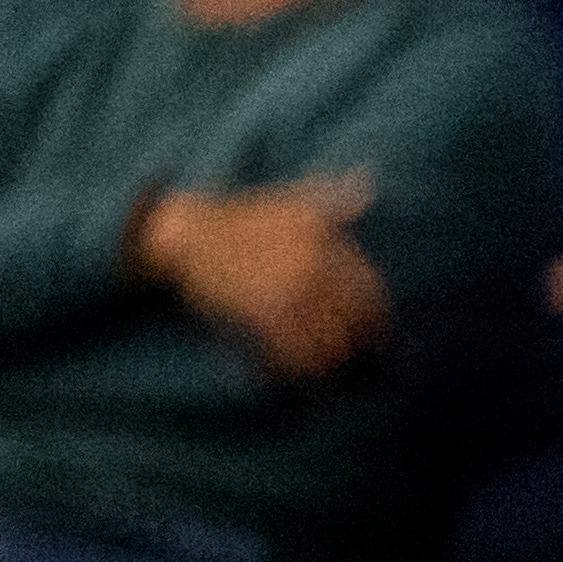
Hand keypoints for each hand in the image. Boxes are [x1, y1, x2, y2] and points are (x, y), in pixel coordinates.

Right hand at [131, 171, 390, 376]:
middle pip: (358, 324)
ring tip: (324, 376)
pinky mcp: (260, 315)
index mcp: (324, 236)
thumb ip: (333, 196)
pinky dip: (300, 375)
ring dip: (330, 367)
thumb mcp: (288, 199)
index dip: (378, 321)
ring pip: (331, 347)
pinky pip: (296, 358)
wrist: (184, 233)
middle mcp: (311, 263)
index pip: (372, 290)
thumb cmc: (240, 218)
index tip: (374, 338)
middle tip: (352, 365)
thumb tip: (367, 184)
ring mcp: (287, 290)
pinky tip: (294, 377)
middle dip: (359, 350)